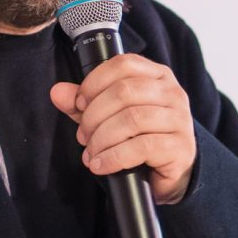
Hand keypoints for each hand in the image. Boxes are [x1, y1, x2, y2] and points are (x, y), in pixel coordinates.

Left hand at [50, 53, 197, 203]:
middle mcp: (172, 93)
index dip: (94, 82)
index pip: (123, 64)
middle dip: (94, 116)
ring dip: (102, 139)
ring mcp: (179, 120)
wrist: (172, 173)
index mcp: (157, 76)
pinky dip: (113, 157)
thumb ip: (85, 103)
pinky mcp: (179, 147)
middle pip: (124, 92)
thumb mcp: (110, 116)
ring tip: (91, 153)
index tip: (80, 103)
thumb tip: (58, 92)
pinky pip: (141, 147)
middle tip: (83, 136)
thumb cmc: (141, 138)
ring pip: (132, 119)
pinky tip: (101, 165)